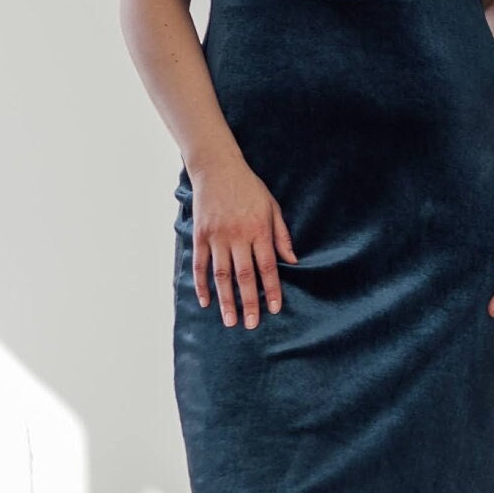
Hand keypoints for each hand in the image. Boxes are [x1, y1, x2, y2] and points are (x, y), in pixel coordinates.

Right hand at [189, 156, 296, 328]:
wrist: (217, 168)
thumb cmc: (249, 188)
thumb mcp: (272, 207)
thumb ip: (281, 236)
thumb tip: (293, 262)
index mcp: (259, 230)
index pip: (267, 267)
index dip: (271, 289)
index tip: (274, 309)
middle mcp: (237, 235)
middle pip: (244, 275)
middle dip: (249, 302)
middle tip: (251, 325)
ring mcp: (216, 236)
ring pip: (221, 274)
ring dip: (226, 300)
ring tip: (230, 320)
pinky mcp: (200, 235)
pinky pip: (200, 265)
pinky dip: (202, 285)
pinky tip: (206, 301)